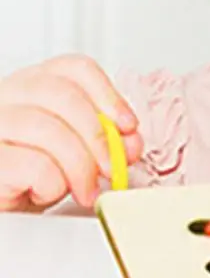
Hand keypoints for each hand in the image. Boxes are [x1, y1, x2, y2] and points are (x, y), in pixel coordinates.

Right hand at [0, 54, 142, 211]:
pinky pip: (33, 165)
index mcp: (31, 86)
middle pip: (63, 94)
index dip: (109, 96)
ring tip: (86, 191)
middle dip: (98, 136)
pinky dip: (53, 185)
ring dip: (80, 166)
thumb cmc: (31, 179)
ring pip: (48, 129)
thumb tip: (129, 143)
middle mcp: (5, 97)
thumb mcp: (75, 153)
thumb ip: (105, 140)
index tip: (128, 126)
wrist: (2, 208)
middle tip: (111, 168)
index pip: (75, 69)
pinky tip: (45, 194)